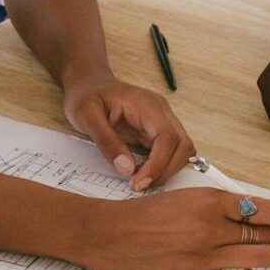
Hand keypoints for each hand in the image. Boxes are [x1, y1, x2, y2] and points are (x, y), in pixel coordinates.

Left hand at [63, 73, 194, 190]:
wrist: (88, 84)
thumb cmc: (86, 96)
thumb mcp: (86, 116)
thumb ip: (106, 142)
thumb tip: (127, 169)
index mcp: (146, 104)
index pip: (167, 137)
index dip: (158, 164)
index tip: (138, 182)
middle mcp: (161, 111)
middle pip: (183, 145)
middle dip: (165, 171)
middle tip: (138, 185)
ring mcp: (162, 121)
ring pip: (182, 151)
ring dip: (167, 170)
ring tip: (139, 180)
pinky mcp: (158, 131)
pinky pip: (171, 152)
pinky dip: (162, 167)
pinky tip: (142, 173)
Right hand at [79, 188, 269, 269]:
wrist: (109, 235)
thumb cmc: (142, 216)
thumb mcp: (183, 196)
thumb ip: (215, 205)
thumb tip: (248, 214)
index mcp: (207, 200)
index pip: (260, 208)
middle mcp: (208, 227)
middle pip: (264, 235)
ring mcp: (202, 257)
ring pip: (259, 259)